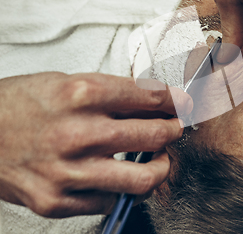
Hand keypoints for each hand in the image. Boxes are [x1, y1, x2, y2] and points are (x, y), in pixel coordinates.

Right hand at [0, 72, 191, 217]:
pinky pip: (110, 201)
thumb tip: (153, 104)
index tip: (182, 103)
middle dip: (174, 130)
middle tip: (174, 128)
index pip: (150, 97)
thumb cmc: (19, 105)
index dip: (174, 101)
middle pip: (153, 135)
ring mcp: (67, 171)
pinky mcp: (56, 200)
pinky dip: (122, 190)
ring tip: (158, 160)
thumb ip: (111, 94)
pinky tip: (119, 178)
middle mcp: (77, 132)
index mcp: (81, 94)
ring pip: (142, 179)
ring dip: (160, 167)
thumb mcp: (65, 82)